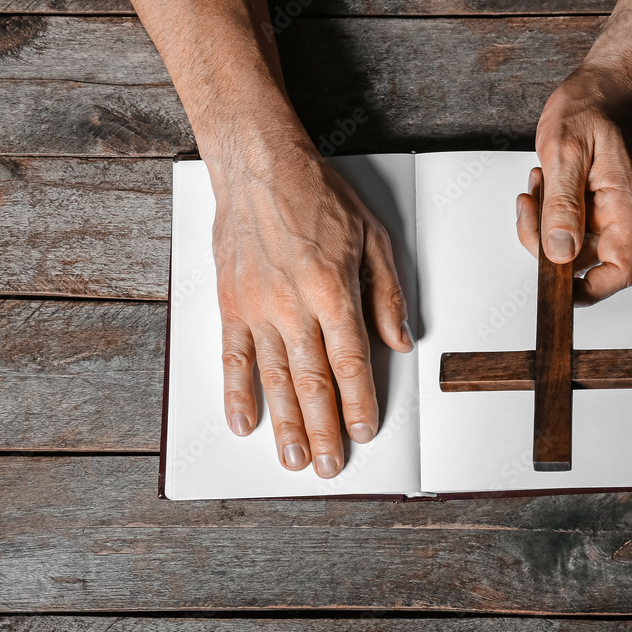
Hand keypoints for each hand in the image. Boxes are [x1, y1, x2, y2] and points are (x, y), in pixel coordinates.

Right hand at [208, 140, 413, 478]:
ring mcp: (258, 308)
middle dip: (325, 429)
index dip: (360, 402)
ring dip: (286, 424)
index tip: (365, 431)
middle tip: (330, 465)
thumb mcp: (373, 237)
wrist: (259, 166)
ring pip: (275, 379)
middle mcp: (295, 306)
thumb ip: (386, 294)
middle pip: (313, 382)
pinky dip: (237, 392)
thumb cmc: (317, 196)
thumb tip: (400, 341)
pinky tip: (244, 421)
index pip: (351, 362)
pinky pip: (233, 357)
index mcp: (334, 291)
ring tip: (294, 457)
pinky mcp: (231, 304)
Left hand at [516, 66, 631, 303]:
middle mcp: (621, 216)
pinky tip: (543, 184)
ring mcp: (608, 211)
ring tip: (539, 184)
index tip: (557, 288)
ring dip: (543, 224)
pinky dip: (546, 211)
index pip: (620, 271)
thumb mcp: (567, 153)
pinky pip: (566, 224)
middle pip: (585, 261)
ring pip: (570, 244)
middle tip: (531, 206)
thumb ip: (563, 205)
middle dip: (547, 243)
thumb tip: (560, 251)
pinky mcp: (594, 204)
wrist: (607, 83)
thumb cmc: (594, 107)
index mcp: (625, 208)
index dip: (591, 291)